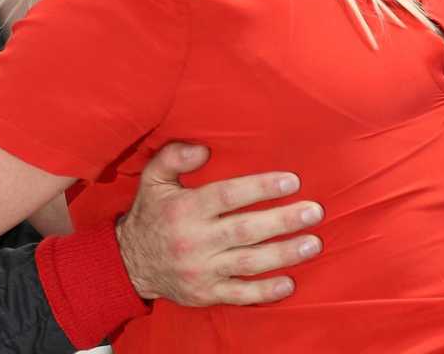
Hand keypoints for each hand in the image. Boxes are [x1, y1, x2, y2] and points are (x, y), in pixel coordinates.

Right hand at [116, 143, 323, 305]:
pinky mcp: (206, 293)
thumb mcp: (152, 180)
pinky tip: (289, 283)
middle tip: (314, 212)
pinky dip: (265, 291)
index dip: (260, 187)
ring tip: (313, 243)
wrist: (129, 263)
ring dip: (284, 254)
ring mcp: (202, 270)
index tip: (291, 181)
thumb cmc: (150, 215)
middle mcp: (195, 240)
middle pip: (246, 230)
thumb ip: (173, 157)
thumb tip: (203, 149)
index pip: (228, 196)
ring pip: (250, 263)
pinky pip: (240, 294)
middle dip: (283, 220)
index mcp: (185, 209)